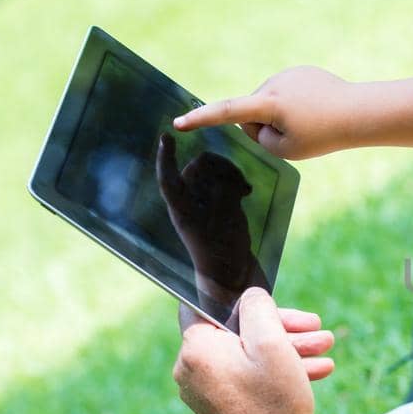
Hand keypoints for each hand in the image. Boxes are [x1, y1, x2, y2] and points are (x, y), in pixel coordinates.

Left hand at [157, 134, 268, 311]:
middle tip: (239, 182)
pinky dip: (236, 181)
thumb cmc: (225, 254)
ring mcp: (205, 205)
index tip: (166, 137)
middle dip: (217, 167)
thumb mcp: (226, 222)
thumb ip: (222, 193)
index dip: (165, 158)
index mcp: (182, 210)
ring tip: (244, 189)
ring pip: (212, 173)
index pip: (168, 179)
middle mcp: (190, 204)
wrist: (234, 276)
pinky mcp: (220, 207)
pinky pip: (224, 182)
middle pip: (196, 168)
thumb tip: (222, 173)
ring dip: (229, 173)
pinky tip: (247, 193)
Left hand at [173, 290, 333, 413]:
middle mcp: (191, 370)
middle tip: (316, 328)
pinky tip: (312, 371)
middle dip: (281, 329)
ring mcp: (204, 391)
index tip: (272, 302)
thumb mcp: (272, 342)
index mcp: (196, 350)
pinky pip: (246, 377)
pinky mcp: (220, 406)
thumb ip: (258, 307)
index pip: (207, 306)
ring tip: (325, 351)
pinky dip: (274, 371)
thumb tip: (249, 296)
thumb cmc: (275, 403)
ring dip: (286, 350)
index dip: (243, 300)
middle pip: (236, 332)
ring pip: (247, 356)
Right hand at [174, 65, 359, 159]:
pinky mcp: (300, 72)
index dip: (201, 119)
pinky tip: (315, 109)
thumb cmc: (324, 135)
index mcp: (269, 104)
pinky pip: (285, 94)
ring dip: (281, 115)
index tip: (178, 123)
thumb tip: (252, 119)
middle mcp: (274, 84)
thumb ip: (259, 136)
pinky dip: (294, 105)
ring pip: (268, 103)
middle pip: (252, 112)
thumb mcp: (286, 148)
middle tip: (298, 133)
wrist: (359, 112)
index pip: (227, 112)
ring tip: (311, 120)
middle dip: (265, 126)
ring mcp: (287, 74)